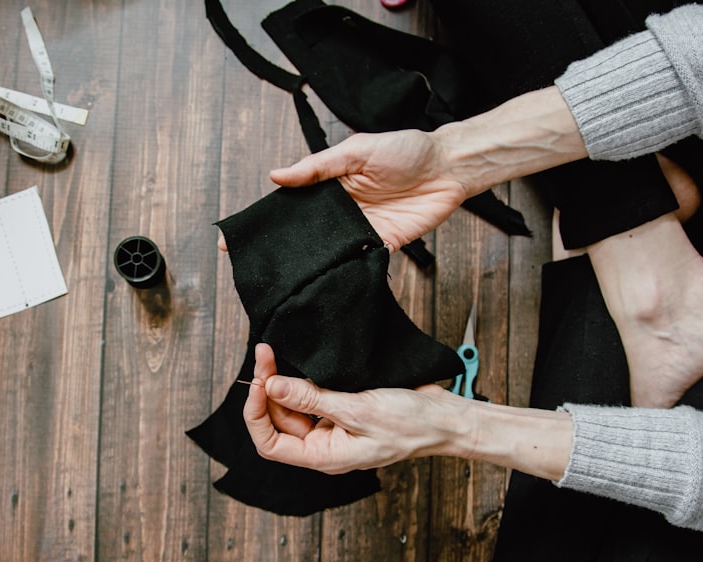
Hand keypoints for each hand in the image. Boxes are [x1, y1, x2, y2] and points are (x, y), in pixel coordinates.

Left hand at [242, 343, 473, 473]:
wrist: (444, 417)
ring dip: (282, 382)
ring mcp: (332, 427)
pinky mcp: (342, 409)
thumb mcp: (358, 409)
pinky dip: (302, 380)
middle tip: (265, 354)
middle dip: (267, 389)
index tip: (258, 381)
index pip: (270, 444)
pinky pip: (312, 397)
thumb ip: (313, 398)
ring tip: (275, 353)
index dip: (255, 414)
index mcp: (324, 456)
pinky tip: (299, 362)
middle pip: (277, 420)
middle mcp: (323, 444)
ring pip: (293, 406)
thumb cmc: (411, 424)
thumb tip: (272, 387)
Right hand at [270, 130, 470, 251]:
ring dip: (323, 257)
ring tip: (302, 267)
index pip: (298, 205)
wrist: (448, 167)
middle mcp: (346, 209)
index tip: (253, 232)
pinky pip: (364, 259)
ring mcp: (364, 228)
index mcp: (333, 185)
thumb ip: (318, 166)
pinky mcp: (385, 243)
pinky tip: (338, 269)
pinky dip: (353, 265)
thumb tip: (277, 175)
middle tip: (273, 256)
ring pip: (336, 249)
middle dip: (297, 243)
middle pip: (314, 231)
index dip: (279, 217)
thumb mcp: (356, 151)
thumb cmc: (405, 150)